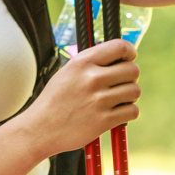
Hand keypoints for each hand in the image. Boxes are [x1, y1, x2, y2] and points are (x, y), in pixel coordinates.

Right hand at [23, 38, 140, 153]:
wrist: (40, 128)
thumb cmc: (55, 100)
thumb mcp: (67, 72)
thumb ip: (92, 63)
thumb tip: (120, 57)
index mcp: (82, 62)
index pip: (120, 47)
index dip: (129, 52)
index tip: (128, 59)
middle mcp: (91, 78)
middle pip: (133, 70)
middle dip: (130, 77)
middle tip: (119, 84)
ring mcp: (98, 100)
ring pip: (135, 91)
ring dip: (129, 96)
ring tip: (115, 100)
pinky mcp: (104, 120)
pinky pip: (132, 111)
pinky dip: (127, 113)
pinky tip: (114, 113)